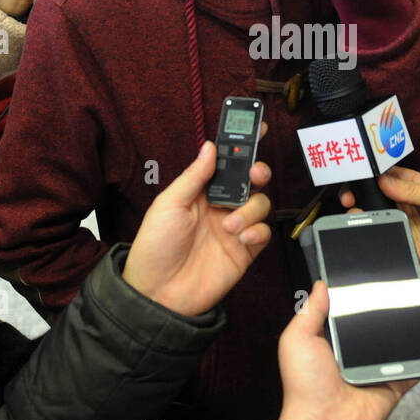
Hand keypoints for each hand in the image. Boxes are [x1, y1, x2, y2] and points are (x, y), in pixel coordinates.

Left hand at [123, 132, 272, 316]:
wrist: (159, 293)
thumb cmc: (155, 248)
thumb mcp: (168, 204)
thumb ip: (193, 176)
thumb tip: (209, 146)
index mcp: (200, 191)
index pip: (225, 162)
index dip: (241, 144)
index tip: (257, 126)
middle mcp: (220, 206)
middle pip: (251, 180)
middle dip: (258, 171)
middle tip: (253, 174)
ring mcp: (234, 228)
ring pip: (260, 204)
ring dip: (250, 209)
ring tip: (229, 225)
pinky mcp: (245, 251)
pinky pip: (264, 233)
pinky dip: (257, 231)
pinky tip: (241, 237)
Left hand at [276, 275, 419, 419]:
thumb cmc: (305, 384)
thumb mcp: (298, 339)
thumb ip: (311, 310)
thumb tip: (320, 284)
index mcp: (339, 334)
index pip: (364, 302)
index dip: (381, 286)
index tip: (396, 269)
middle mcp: (362, 346)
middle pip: (393, 314)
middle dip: (411, 294)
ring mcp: (382, 364)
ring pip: (412, 334)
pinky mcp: (397, 381)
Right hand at [338, 166, 419, 272]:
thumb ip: (412, 189)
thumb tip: (384, 180)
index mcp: (408, 184)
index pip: (382, 174)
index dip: (367, 175)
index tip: (356, 178)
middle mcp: (398, 200)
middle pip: (369, 193)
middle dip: (355, 194)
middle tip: (348, 198)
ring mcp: (394, 219)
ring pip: (368, 212)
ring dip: (357, 212)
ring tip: (355, 214)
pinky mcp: (393, 237)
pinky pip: (374, 232)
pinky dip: (365, 230)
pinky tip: (362, 228)